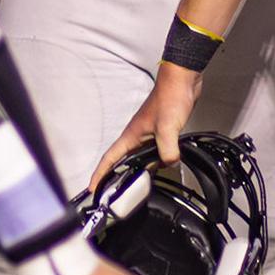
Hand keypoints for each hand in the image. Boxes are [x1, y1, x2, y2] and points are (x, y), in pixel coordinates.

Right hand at [90, 61, 201, 187]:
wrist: (182, 81)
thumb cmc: (169, 96)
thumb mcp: (167, 127)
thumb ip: (167, 150)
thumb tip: (168, 163)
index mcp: (131, 136)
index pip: (109, 158)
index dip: (99, 174)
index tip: (92, 187)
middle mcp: (137, 136)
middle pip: (123, 161)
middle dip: (118, 177)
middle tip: (117, 193)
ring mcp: (148, 134)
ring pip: (141, 157)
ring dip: (142, 169)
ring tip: (143, 183)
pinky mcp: (161, 132)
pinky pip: (155, 151)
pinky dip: (158, 159)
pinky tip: (166, 162)